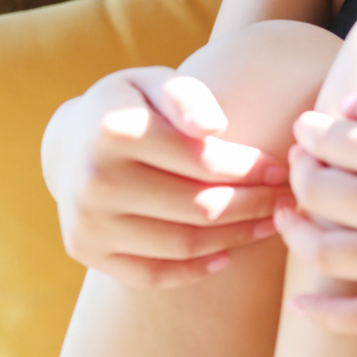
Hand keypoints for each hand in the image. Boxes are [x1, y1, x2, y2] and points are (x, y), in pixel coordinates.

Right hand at [42, 67, 294, 285]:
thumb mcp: (155, 82)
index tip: (280, 170)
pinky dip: (195, 271)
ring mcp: (87, 221)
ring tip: (269, 225)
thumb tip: (213, 127)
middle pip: (199, 206)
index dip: (252, 170)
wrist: (69, 143)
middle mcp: (96, 180)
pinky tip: (228, 255)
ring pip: (183, 244)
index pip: (204, 161)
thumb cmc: (131, 108)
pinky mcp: (85, 251)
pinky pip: (152, 274)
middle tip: (288, 202)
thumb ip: (187, 96)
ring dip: (237, 238)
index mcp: (114, 129)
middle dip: (254, 206)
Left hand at [273, 62, 356, 331]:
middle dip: (300, 171)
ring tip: (289, 215)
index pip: (326, 142)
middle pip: (315, 191)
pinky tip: (301, 300)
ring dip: (294, 231)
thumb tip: (346, 103)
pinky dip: (322, 313)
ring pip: (322, 251)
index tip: (313, 128)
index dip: (310, 130)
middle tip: (303, 163)